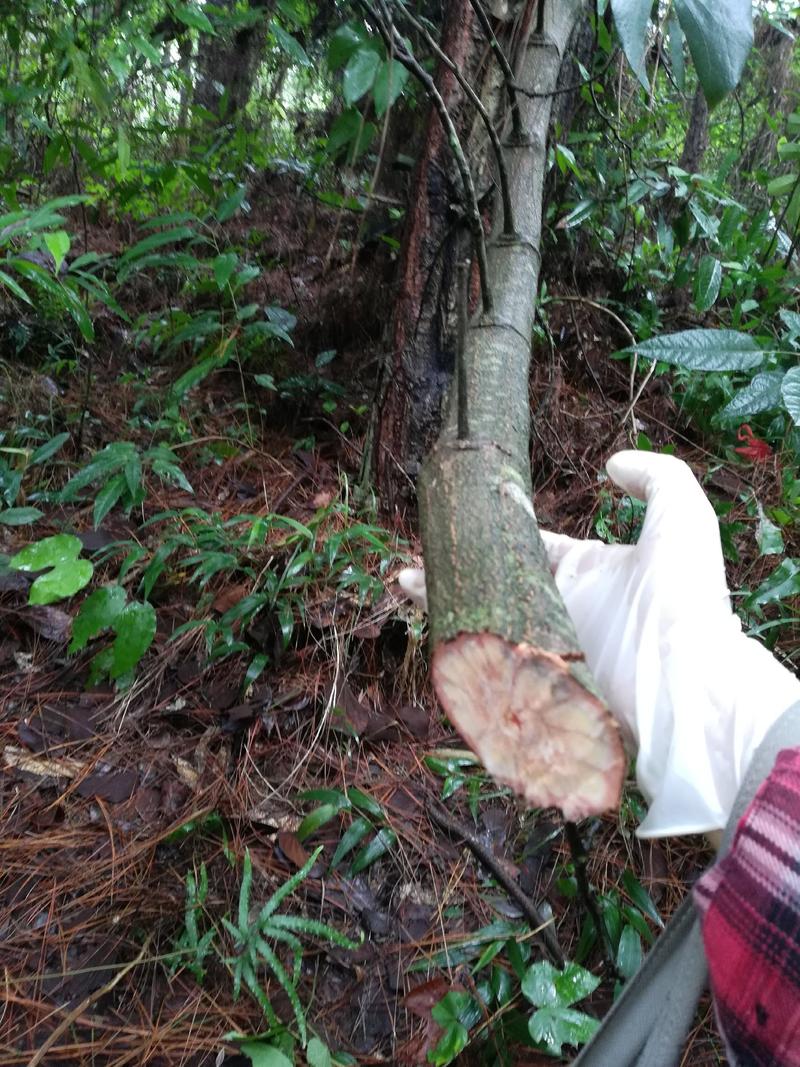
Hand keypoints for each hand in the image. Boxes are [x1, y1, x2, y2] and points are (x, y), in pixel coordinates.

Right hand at [400, 451, 799, 836]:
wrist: (687, 679)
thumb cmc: (686, 594)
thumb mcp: (682, 515)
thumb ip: (655, 476)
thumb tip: (610, 464)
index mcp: (589, 570)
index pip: (533, 545)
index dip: (497, 530)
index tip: (461, 516)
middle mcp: (562, 606)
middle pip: (497, 582)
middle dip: (456, 569)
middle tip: (414, 558)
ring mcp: (544, 642)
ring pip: (484, 617)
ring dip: (444, 600)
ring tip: (403, 583)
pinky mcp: (529, 676)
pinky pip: (485, 657)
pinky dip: (454, 640)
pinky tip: (424, 619)